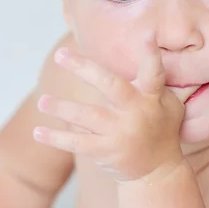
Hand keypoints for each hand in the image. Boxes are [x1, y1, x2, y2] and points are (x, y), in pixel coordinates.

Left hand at [33, 38, 184, 182]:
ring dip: (62, 108)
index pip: (153, 73)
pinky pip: (77, 143)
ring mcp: (120, 133)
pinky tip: (38, 131)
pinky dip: (56, 138)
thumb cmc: (162, 130)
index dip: (151, 54)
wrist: (159, 172)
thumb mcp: (170, 106)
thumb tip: (153, 51)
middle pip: (110, 86)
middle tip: (60, 54)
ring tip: (41, 101)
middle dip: (84, 69)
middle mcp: (136, 113)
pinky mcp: (106, 151)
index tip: (146, 34)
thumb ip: (161, 83)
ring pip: (87, 117)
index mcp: (151, 97)